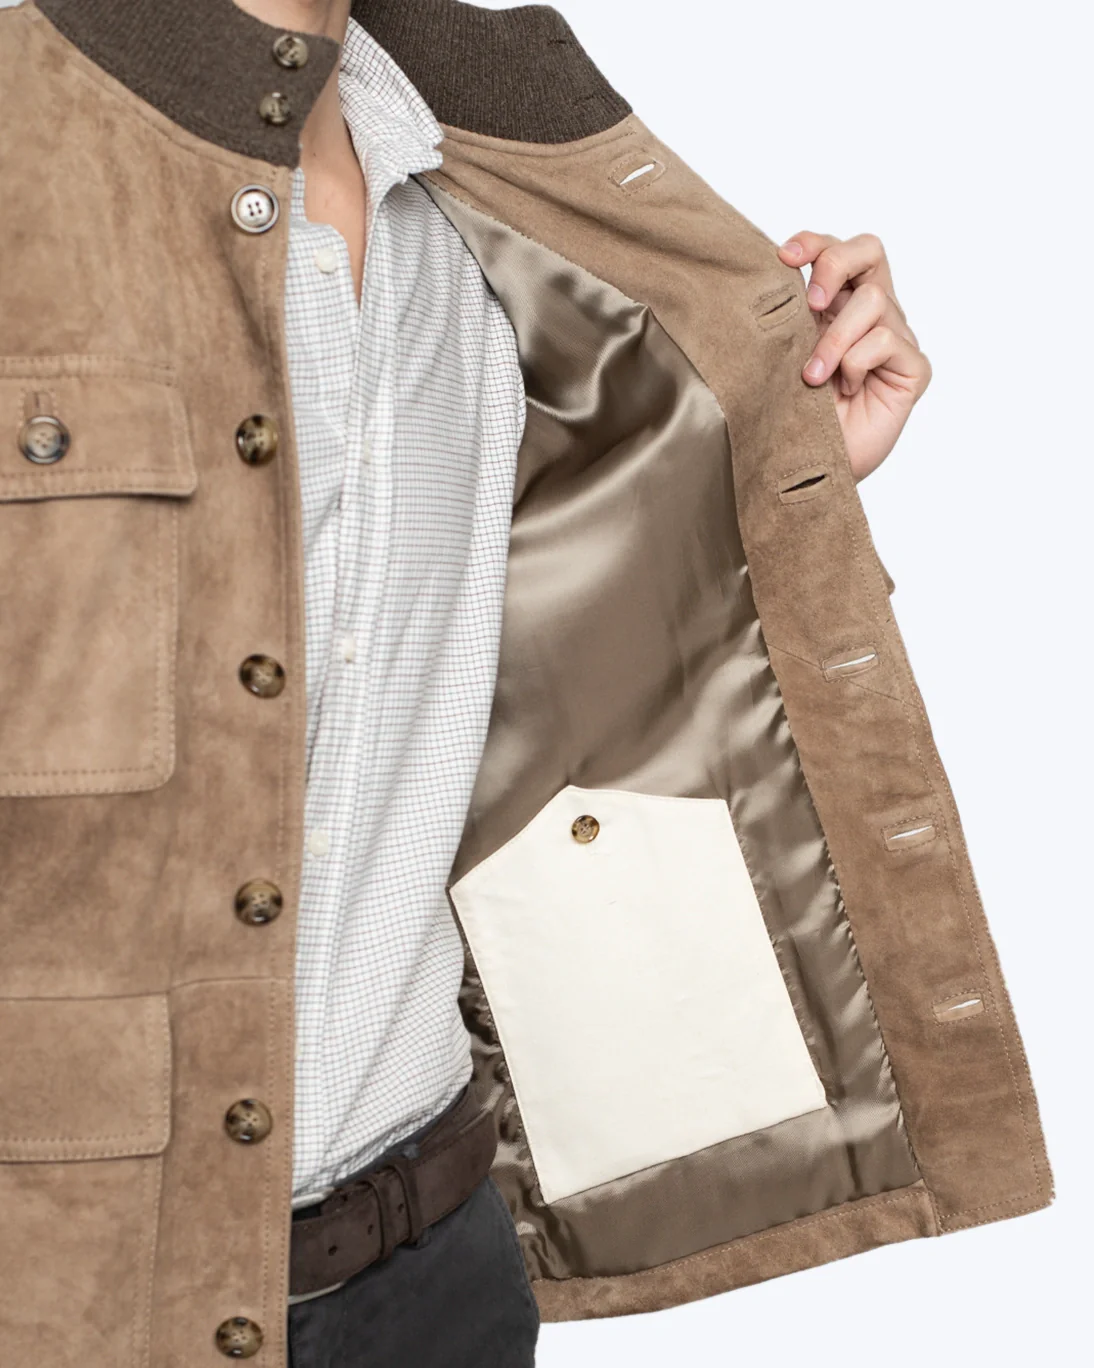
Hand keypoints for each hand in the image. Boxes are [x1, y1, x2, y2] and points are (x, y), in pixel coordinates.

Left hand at [777, 232, 931, 480]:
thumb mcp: (780, 355)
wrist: (810, 467)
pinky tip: (847, 391)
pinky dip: (857, 362)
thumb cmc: (793, 414)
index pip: (836, 249)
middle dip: (835, 266)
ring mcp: (895, 340)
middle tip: (811, 305)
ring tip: (812, 376)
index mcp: (837, 304)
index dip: (813, 243)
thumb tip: (768, 272)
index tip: (782, 258)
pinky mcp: (913, 369)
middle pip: (869, 251)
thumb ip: (784, 316)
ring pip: (874, 301)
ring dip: (835, 338)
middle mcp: (870, 314)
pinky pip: (888, 341)